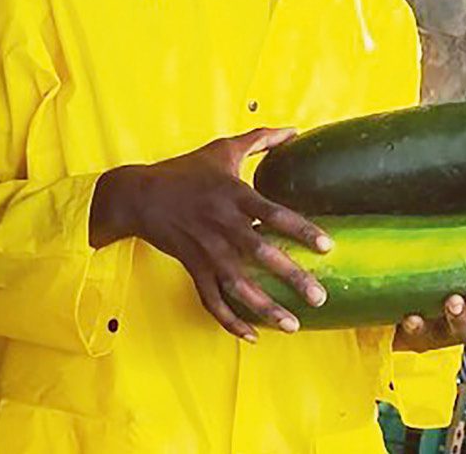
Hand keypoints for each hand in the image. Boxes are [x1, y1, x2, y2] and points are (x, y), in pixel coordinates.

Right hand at [90, 127, 331, 341]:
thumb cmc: (185, 170)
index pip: (274, 213)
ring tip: (293, 325)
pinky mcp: (191, 267)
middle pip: (260, 255)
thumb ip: (261, 139)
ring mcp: (205, 250)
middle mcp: (221, 225)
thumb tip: (294, 130)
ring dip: (265, 308)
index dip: (301, 230)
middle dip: (291, 278)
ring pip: (237, 285)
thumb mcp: (222, 149)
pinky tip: (252, 335)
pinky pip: (210, 299)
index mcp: (233, 195)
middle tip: (320, 296)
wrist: (138, 195)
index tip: (327, 247)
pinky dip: (229, 320)